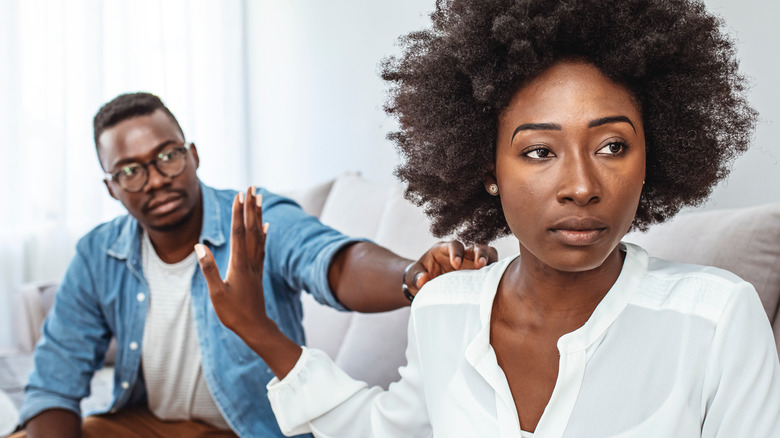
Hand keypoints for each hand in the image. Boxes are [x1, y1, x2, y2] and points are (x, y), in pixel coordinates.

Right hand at [195, 187, 270, 338]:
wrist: (256, 327)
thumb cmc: (234, 313)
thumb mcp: (216, 293)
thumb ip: (209, 269)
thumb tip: (199, 246)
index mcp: (239, 264)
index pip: (239, 233)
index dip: (238, 213)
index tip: (239, 195)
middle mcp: (250, 260)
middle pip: (252, 228)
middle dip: (251, 207)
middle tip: (252, 187)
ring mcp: (256, 265)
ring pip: (259, 234)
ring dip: (258, 215)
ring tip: (259, 198)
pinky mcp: (258, 270)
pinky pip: (262, 246)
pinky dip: (264, 233)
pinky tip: (267, 225)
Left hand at [405, 241, 498, 295]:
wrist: (426, 287)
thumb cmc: (419, 278)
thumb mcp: (412, 277)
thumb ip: (416, 277)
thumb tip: (422, 280)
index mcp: (444, 249)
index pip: (454, 244)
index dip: (456, 252)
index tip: (455, 265)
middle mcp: (461, 253)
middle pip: (476, 245)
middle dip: (480, 253)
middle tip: (480, 265)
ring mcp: (472, 262)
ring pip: (488, 253)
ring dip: (491, 260)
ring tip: (491, 272)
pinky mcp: (480, 273)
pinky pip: (492, 269)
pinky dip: (495, 273)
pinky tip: (496, 283)